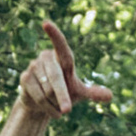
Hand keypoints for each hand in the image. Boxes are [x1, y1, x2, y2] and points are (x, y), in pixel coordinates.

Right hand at [19, 14, 113, 131]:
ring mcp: (33, 66)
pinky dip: (47, 107)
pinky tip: (48, 108)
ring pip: (47, 90)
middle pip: (56, 77)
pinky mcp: (24, 78)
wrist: (43, 104)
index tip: (45, 23)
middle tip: (68, 111)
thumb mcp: (80, 93)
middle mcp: (46, 58)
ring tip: (56, 105)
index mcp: (62, 57)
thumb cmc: (64, 93)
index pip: (60, 45)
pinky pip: (38, 96)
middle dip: (63, 96)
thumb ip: (93, 92)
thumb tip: (110, 96)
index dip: (54, 34)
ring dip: (55, 104)